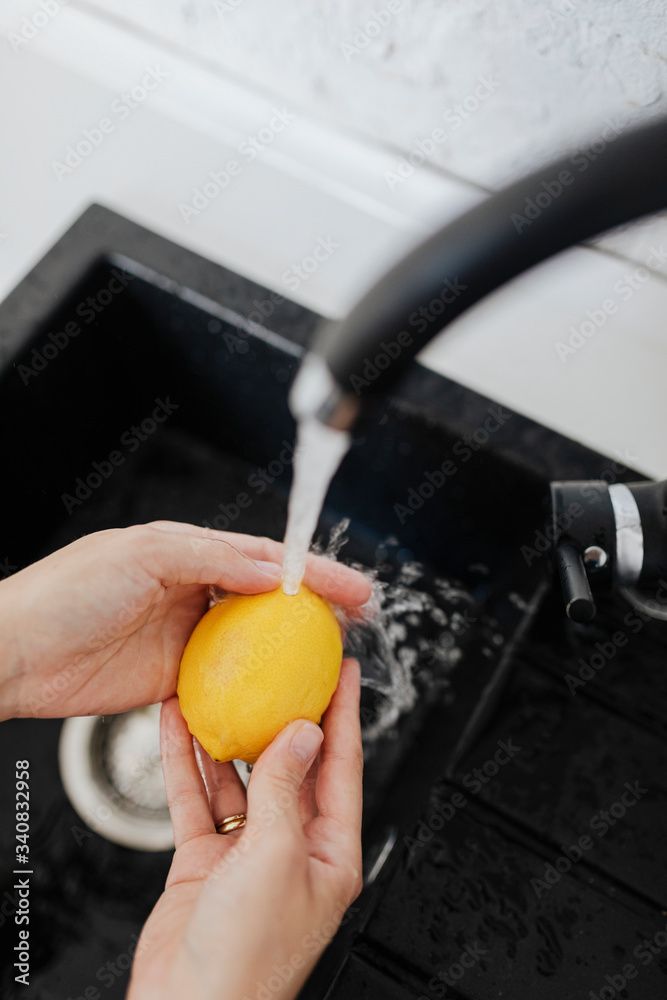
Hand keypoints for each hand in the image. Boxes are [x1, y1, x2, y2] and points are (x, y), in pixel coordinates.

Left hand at [0, 522, 370, 719]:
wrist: (17, 653)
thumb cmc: (67, 592)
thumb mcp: (143, 553)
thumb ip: (212, 558)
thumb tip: (273, 572)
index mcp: (187, 551)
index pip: (264, 557)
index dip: (313, 570)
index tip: (352, 587)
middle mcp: (191, 590)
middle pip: (268, 598)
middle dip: (316, 608)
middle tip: (357, 622)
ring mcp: (184, 636)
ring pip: (252, 641)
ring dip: (291, 650)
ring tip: (330, 663)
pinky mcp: (172, 678)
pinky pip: (224, 682)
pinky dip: (253, 688)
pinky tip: (278, 698)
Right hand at [128, 658, 362, 999]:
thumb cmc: (247, 959)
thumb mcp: (275, 857)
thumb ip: (285, 788)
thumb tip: (304, 732)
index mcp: (330, 853)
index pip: (343, 766)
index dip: (345, 713)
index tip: (345, 671)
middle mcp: (293, 848)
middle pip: (293, 766)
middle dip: (287, 715)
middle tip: (285, 668)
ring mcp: (248, 853)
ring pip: (241, 778)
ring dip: (228, 736)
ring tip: (222, 688)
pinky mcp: (206, 861)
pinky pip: (198, 800)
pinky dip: (187, 765)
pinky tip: (178, 729)